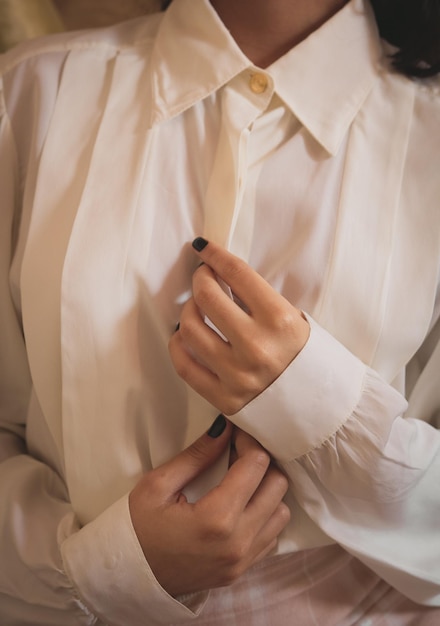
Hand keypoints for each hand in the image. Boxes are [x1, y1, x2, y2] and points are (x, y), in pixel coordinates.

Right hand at [129, 417, 289, 596]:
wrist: (126, 578)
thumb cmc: (136, 529)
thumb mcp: (157, 485)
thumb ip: (196, 456)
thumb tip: (224, 429)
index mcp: (217, 518)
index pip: (256, 465)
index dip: (248, 442)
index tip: (234, 435)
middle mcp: (238, 542)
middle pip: (278, 486)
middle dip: (261, 463)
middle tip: (237, 455)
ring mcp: (242, 561)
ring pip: (281, 513)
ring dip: (267, 491)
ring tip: (241, 482)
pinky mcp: (241, 572)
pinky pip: (272, 537)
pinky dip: (264, 516)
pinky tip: (241, 507)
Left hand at [169, 238, 309, 414]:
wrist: (323, 409)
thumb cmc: (307, 358)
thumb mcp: (296, 320)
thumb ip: (259, 301)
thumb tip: (222, 278)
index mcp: (281, 320)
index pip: (237, 274)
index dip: (215, 255)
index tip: (203, 248)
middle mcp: (257, 346)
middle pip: (207, 297)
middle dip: (200, 279)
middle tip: (203, 278)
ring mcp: (238, 375)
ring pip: (190, 330)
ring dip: (188, 311)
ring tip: (196, 309)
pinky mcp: (225, 399)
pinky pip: (185, 366)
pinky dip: (177, 345)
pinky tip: (182, 336)